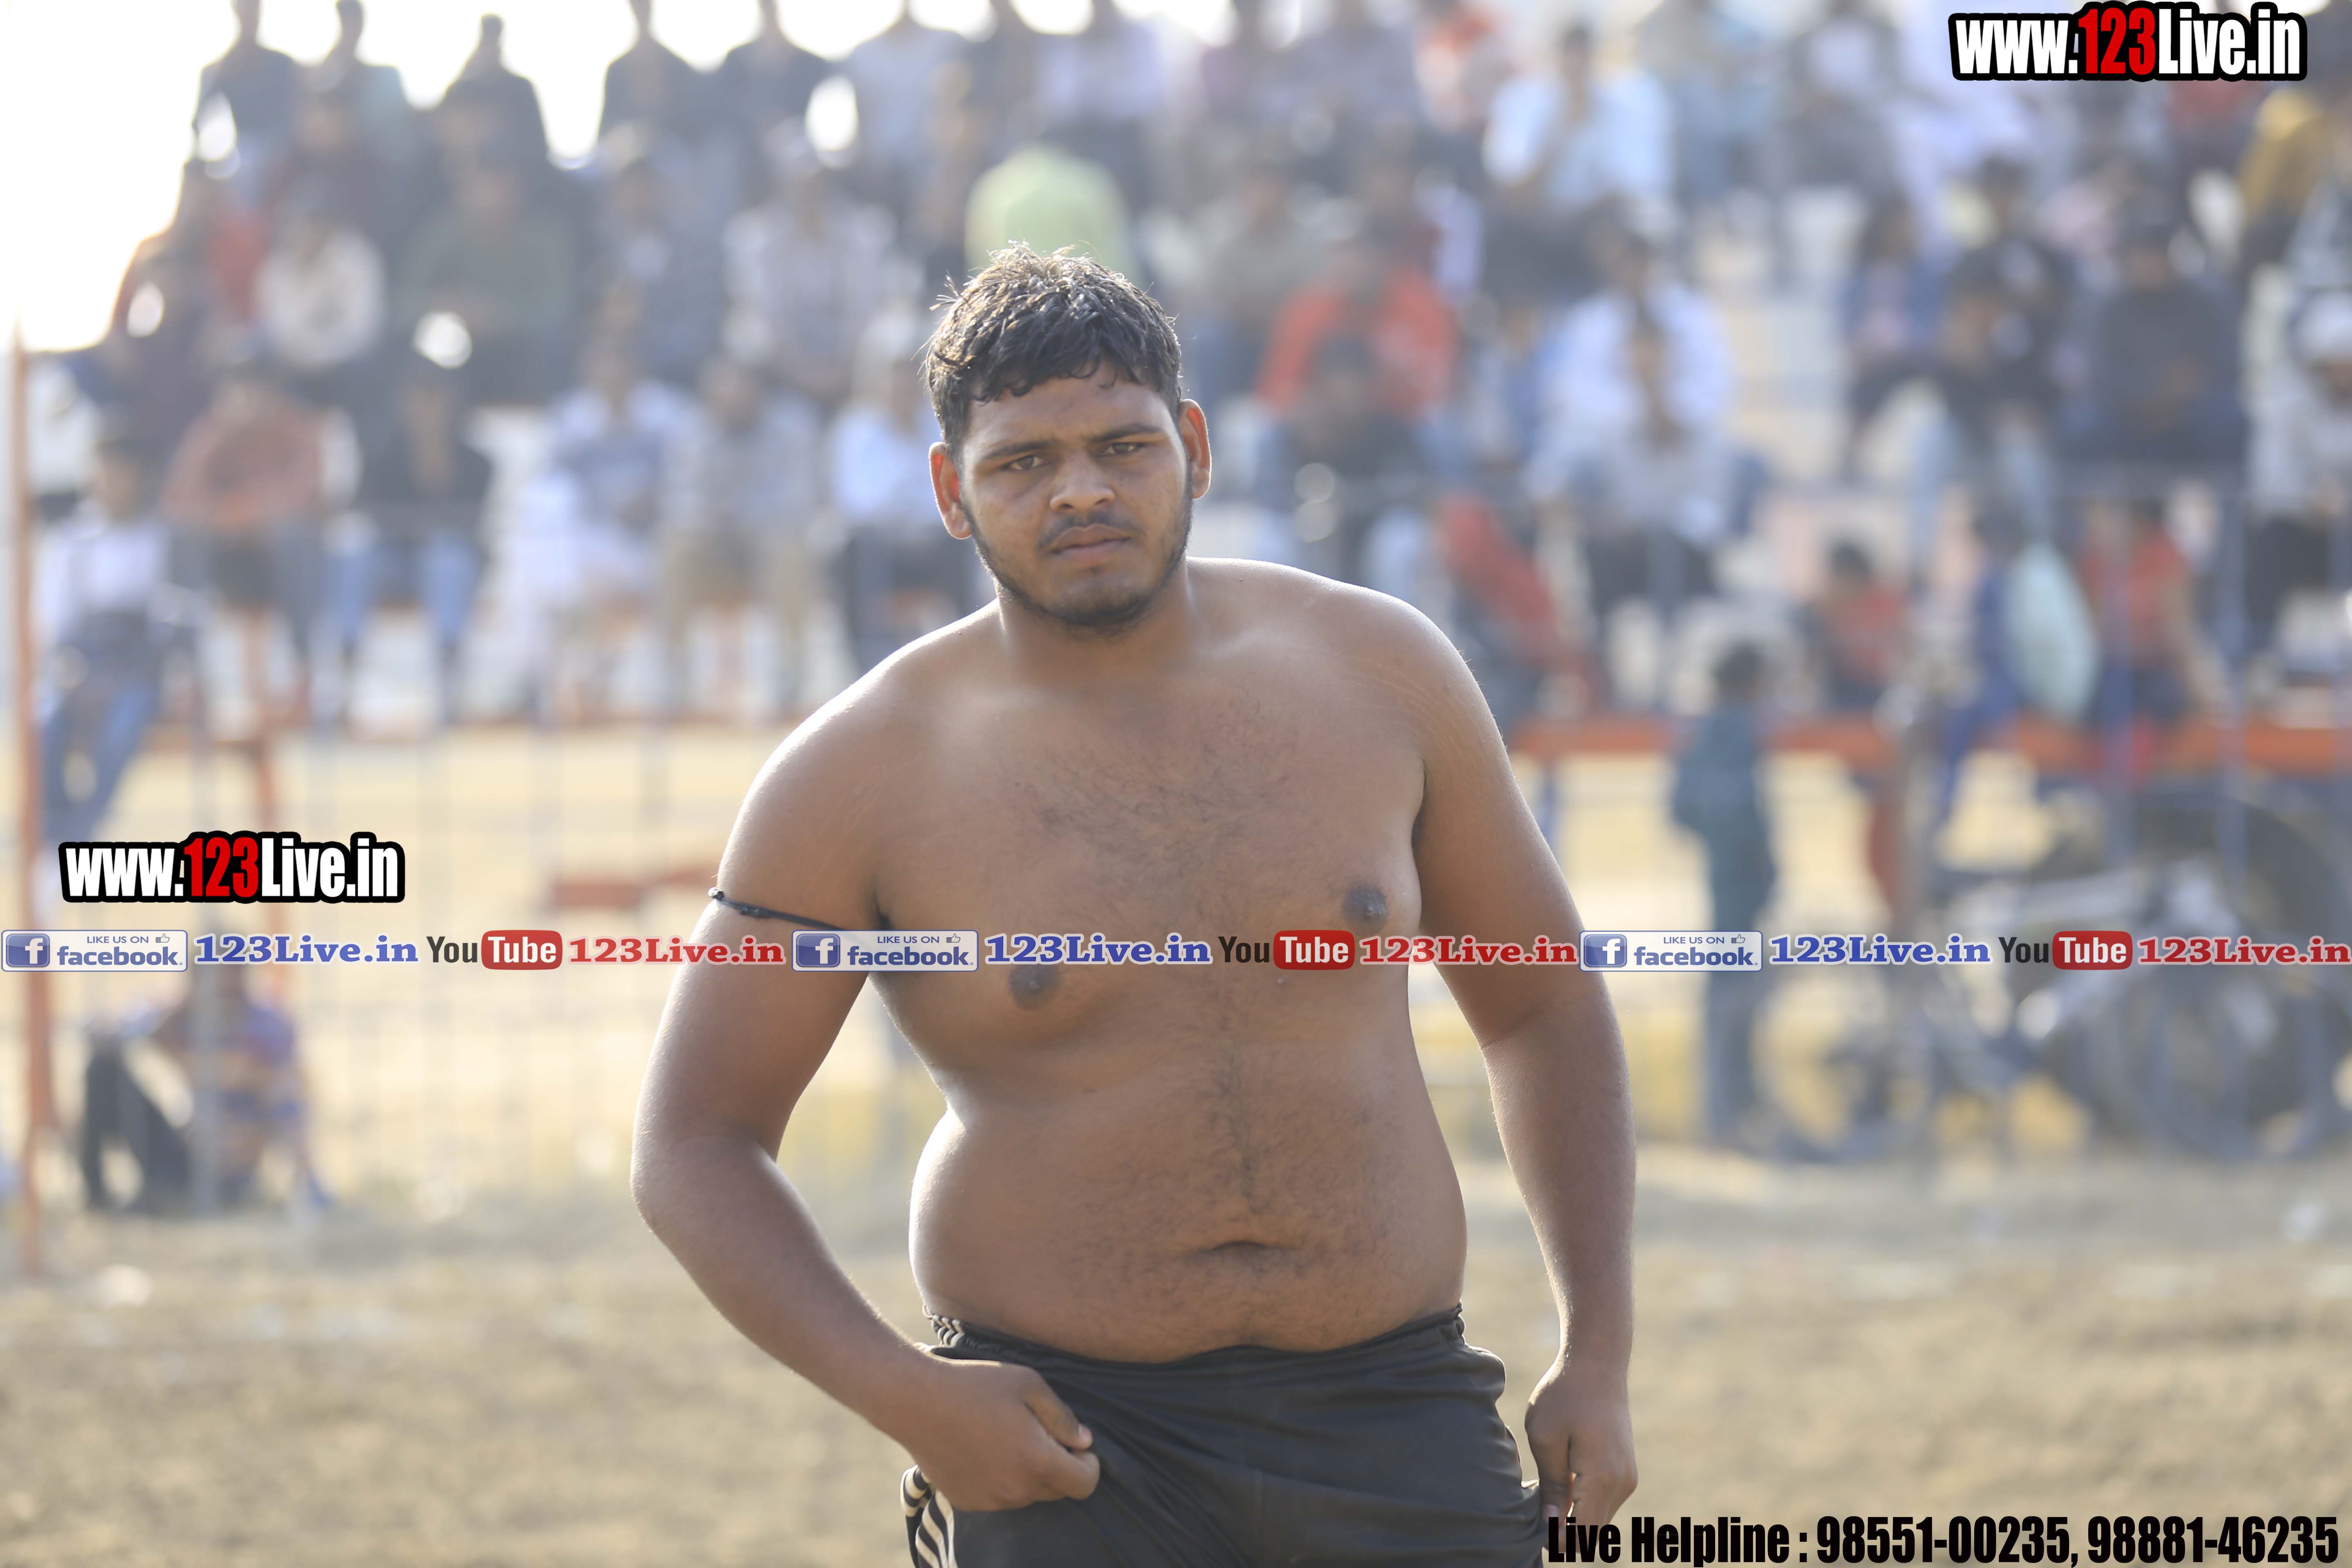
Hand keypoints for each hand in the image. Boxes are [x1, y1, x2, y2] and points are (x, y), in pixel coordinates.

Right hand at [896, 1357, 1101, 1512]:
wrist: (915, 1400)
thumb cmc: (975, 1385)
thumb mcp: (1028, 1384)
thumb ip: (1062, 1416)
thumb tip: (1084, 1441)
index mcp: (1037, 1461)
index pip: (1085, 1484)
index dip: (1090, 1465)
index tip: (1079, 1445)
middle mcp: (1015, 1489)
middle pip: (1058, 1491)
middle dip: (1060, 1466)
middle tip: (1041, 1433)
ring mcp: (989, 1500)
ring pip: (1027, 1494)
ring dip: (1029, 1473)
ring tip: (1008, 1438)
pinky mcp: (966, 1501)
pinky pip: (999, 1497)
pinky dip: (1001, 1479)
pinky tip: (985, 1449)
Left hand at [1527, 1356, 1636, 1525]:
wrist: (1597, 1364)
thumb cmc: (1564, 1396)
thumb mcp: (1546, 1438)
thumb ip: (1552, 1485)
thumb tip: (1552, 1524)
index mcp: (1602, 1477)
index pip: (1583, 1532)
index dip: (1558, 1541)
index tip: (1533, 1533)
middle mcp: (1622, 1482)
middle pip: (1594, 1531)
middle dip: (1566, 1534)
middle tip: (1534, 1521)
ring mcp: (1627, 1476)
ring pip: (1600, 1518)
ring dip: (1575, 1520)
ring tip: (1543, 1503)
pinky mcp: (1626, 1469)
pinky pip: (1605, 1501)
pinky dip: (1585, 1505)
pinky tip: (1560, 1491)